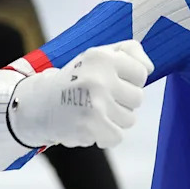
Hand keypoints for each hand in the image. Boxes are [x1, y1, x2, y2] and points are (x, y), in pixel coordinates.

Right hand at [8, 40, 152, 148]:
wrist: (39, 105)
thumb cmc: (78, 79)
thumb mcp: (99, 55)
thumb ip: (129, 52)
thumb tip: (149, 68)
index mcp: (102, 56)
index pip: (142, 73)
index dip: (129, 81)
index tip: (111, 81)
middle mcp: (99, 77)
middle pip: (138, 98)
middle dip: (122, 102)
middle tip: (98, 98)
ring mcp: (94, 101)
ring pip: (129, 119)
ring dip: (114, 120)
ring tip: (92, 111)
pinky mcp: (90, 124)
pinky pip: (117, 136)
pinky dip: (106, 136)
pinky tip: (90, 126)